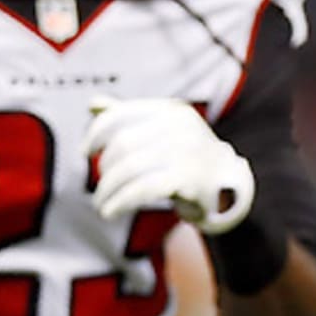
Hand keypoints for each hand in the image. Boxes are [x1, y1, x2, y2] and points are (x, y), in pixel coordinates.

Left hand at [84, 96, 254, 234]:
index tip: (86, 152)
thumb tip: (93, 104)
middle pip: (123, 144)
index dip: (97, 133)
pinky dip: (120, 201)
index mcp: (172, 111)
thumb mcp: (164, 131)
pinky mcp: (188, 179)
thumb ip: (131, 117)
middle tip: (102, 187)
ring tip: (102, 204)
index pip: (121, 115)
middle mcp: (180, 126)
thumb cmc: (189, 157)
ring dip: (108, 190)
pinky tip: (111, 211)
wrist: (229, 184)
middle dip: (105, 169)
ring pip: (129, 168)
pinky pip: (142, 189)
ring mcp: (186, 151)